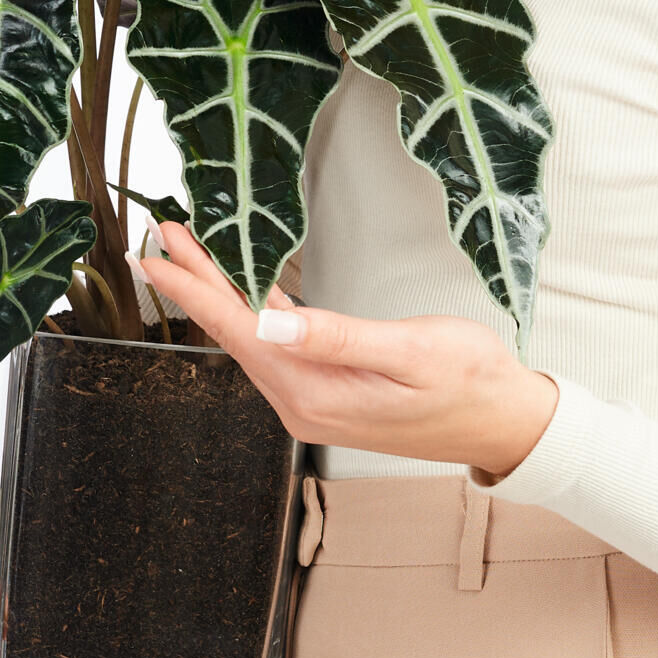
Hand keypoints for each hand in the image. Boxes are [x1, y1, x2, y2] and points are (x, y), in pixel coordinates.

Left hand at [133, 220, 558, 477]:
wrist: (503, 421)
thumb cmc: (468, 380)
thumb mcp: (409, 351)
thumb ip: (339, 337)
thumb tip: (271, 321)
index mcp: (315, 392)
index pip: (238, 331)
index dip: (192, 289)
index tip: (154, 255)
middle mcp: (303, 402)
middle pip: (235, 332)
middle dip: (195, 282)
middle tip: (161, 236)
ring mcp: (314, 400)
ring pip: (251, 337)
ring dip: (220, 294)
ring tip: (190, 253)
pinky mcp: (328, 391)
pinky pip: (276, 346)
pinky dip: (252, 310)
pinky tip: (244, 290)